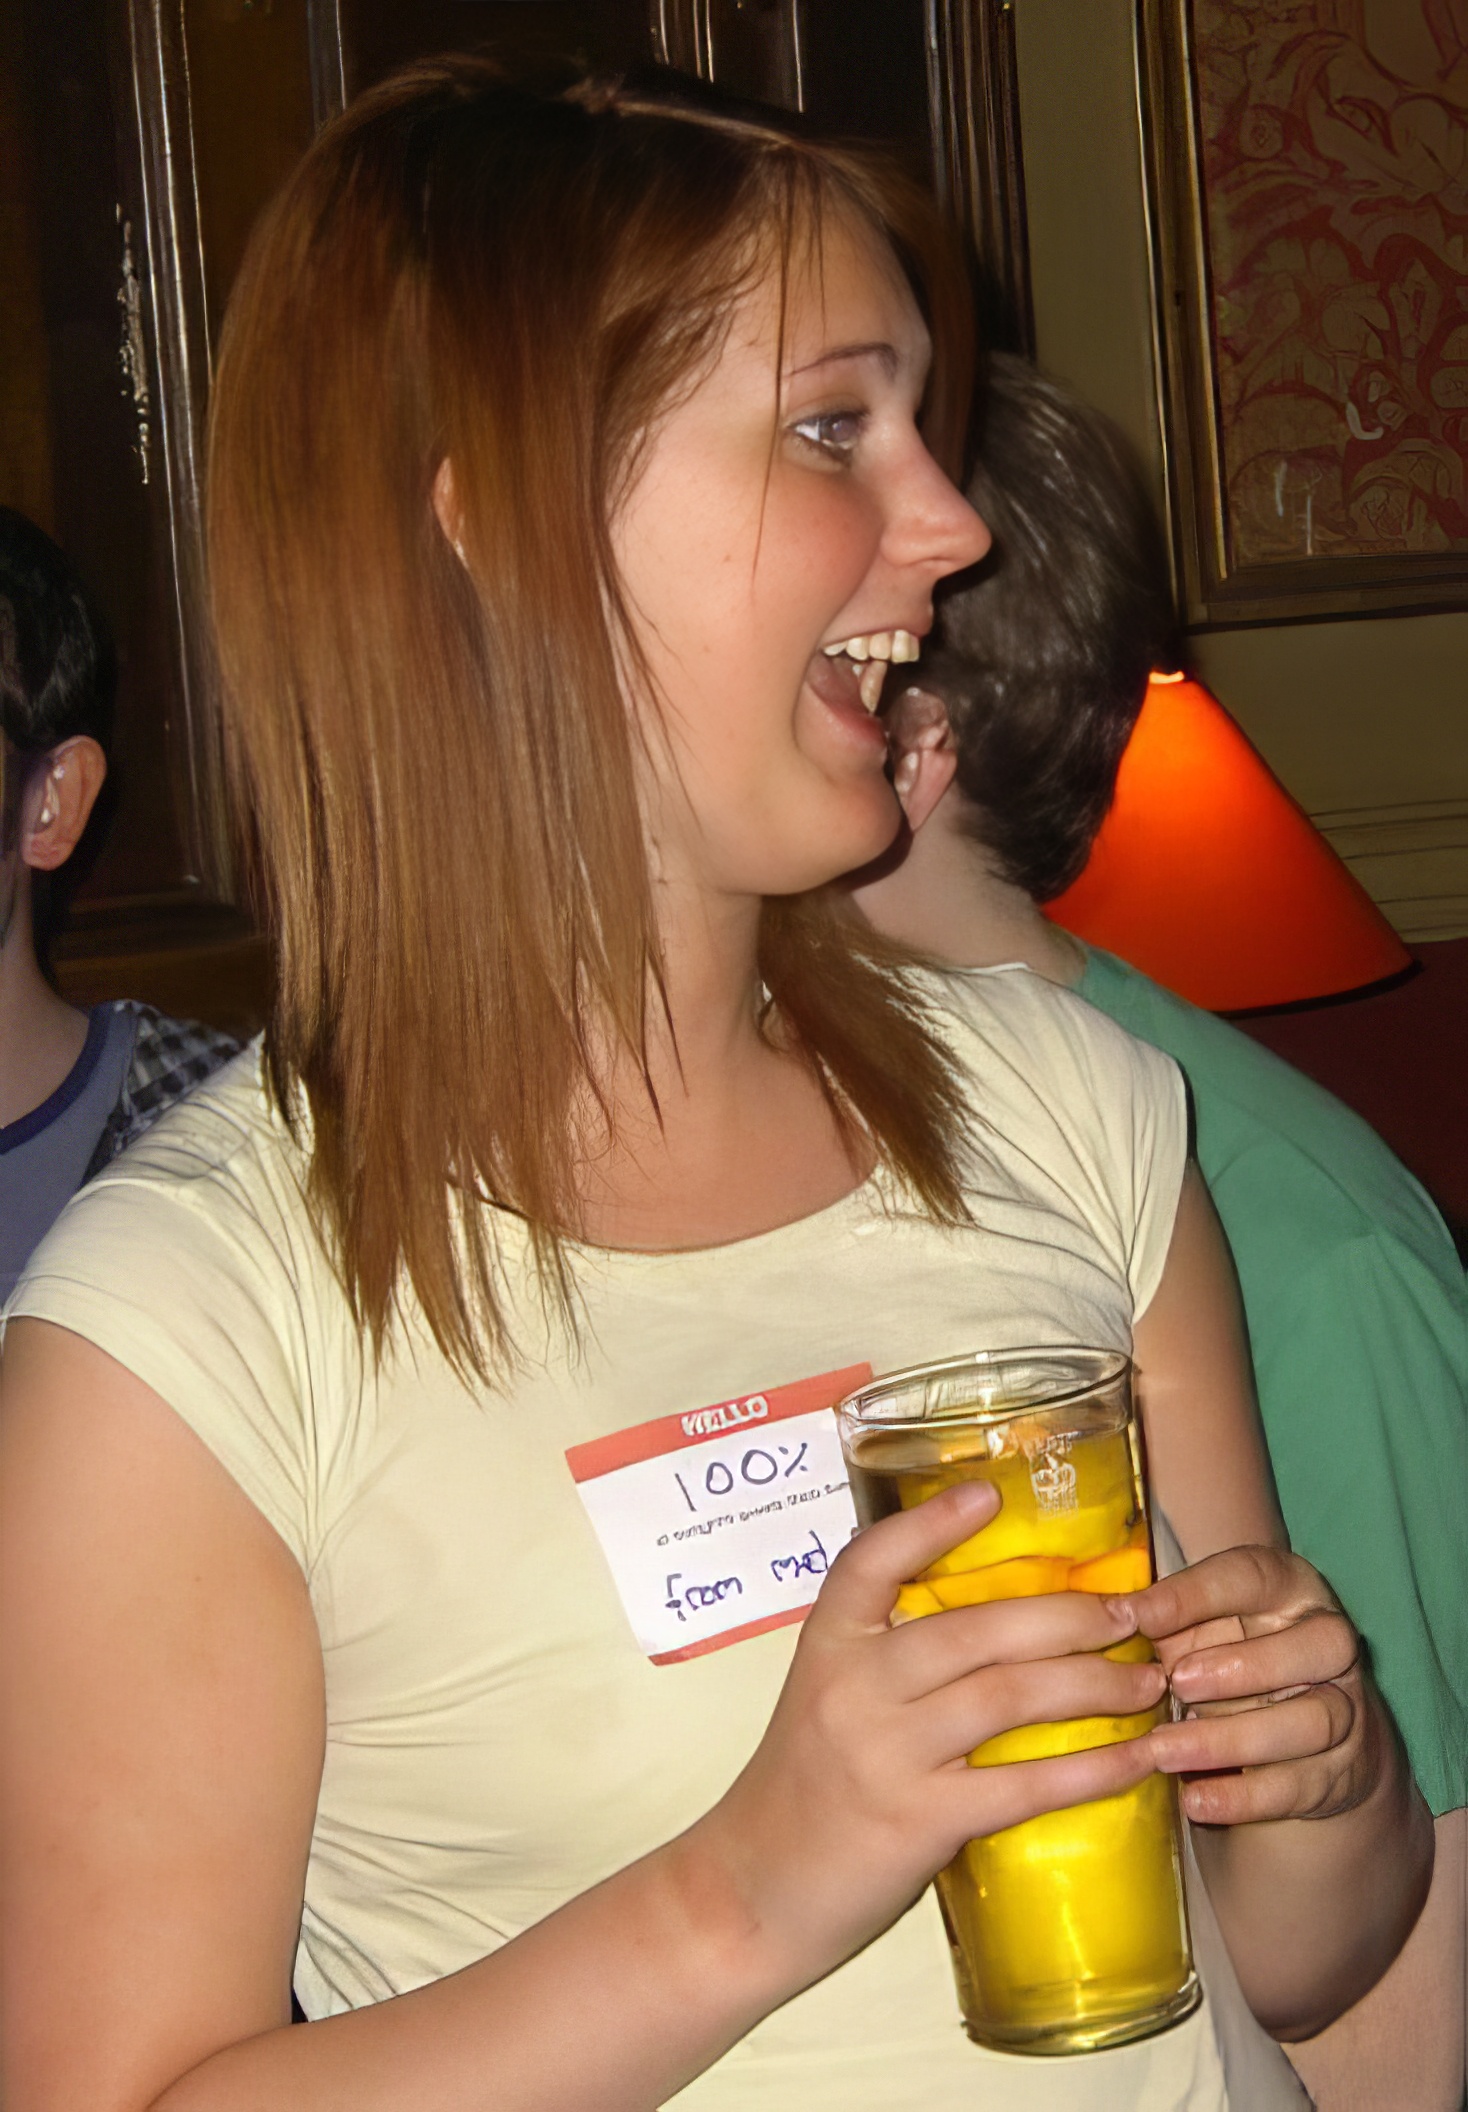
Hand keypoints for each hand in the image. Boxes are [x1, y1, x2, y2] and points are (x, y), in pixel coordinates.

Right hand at [696, 1481, 1166, 1994]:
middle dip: (1069, 1616)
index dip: (930, 1524)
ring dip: (1095, 1684)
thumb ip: (889, 1657)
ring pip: (1010, 1695)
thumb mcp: (828, 1696)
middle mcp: (853, 1688)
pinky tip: (1134, 1759)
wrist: (751, 1889)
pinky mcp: (920, 1820)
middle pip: (976, 1629)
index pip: (869, 1562)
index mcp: (827, 1645)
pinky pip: (1023, 1783)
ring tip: (1149, 1679)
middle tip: (1132, 1613)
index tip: (990, 1494)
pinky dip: (1091, 1768)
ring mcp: (886, 1753)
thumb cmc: (804, 1786)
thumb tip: (999, 1623)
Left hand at [1123, 1546, 1381, 1827]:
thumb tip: (1116, 1616)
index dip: (1197, 1594)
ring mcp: (1348, 1709)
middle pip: (1316, 1645)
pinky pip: (1301, 1785)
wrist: (1301, 1737)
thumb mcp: (1200, 1629)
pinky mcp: (1342, 1773)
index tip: (1140, 1616)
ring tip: (1166, 1751)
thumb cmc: (1228, 1657)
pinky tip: (1195, 1799)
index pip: (1255, 1576)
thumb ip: (1167, 1620)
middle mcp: (1330, 1642)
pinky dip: (1245, 1796)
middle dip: (1242, 1665)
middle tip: (1176, 1683)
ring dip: (1233, 1737)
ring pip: (1313, 1720)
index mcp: (1291, 1589)